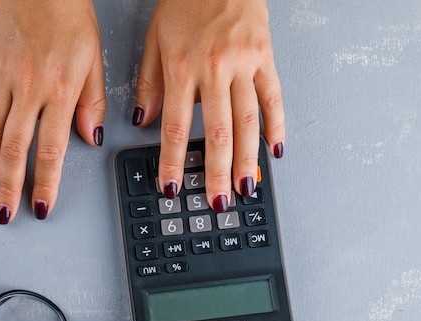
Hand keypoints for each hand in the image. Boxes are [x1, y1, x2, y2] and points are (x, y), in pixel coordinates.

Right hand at [0, 0, 106, 222]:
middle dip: (10, 188)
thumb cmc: (70, 16)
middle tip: (5, 215)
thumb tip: (91, 138)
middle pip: (16, 150)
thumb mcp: (94, 60)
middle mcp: (29, 90)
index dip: (46, 184)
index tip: (40, 207)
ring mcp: (3, 80)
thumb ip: (91, 103)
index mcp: (60, 92)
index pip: (51, 150)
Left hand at [133, 0, 283, 210]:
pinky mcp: (266, 57)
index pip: (177, 127)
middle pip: (217, 133)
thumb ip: (149, 84)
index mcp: (182, 68)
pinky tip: (274, 151)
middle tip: (216, 202)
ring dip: (246, 160)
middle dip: (216, 173)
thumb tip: (144, 120)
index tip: (172, 186)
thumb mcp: (155, 40)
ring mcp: (245, 64)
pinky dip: (276, 126)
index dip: (174, 162)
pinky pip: (274, 98)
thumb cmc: (184, 2)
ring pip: (248, 122)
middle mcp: (215, 69)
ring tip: (245, 187)